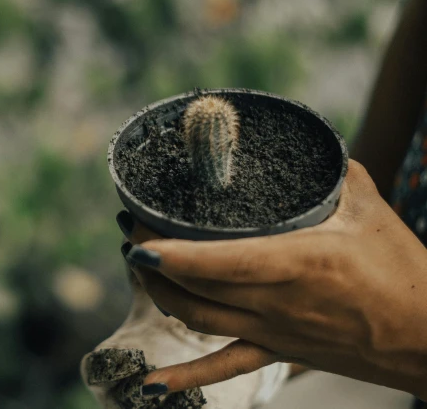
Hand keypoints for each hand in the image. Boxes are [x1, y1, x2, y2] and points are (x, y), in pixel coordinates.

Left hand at [124, 160, 426, 398]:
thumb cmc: (402, 270)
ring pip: (198, 319)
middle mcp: (277, 303)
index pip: (222, 261)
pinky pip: (224, 367)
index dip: (175, 254)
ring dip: (161, 294)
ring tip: (140, 266)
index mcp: (299, 262)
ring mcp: (272, 332)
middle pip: (197, 287)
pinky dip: (185, 378)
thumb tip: (301, 147)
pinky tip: (151, 388)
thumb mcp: (367, 209)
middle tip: (132, 229)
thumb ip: (330, 174)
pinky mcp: (277, 351)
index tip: (141, 240)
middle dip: (154, 261)